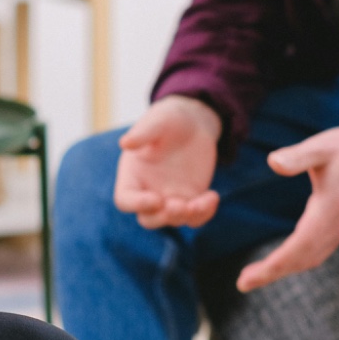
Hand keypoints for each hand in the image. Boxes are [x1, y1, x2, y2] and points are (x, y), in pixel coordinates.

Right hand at [114, 95, 221, 229]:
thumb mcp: (156, 121)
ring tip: (202, 201)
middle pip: (148, 219)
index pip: (126, 200)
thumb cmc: (168, 119)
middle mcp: (148, 191)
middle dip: (163, 217)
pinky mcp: (191, 198)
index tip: (156, 199)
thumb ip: (142, 133)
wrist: (192, 122)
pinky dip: (205, 213)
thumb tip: (125, 143)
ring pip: (174, 220)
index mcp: (132, 175)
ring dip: (187, 216)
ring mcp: (170, 197)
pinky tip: (213, 196)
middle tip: (180, 206)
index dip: (137, 204)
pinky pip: (196, 216)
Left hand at [236, 113, 338, 292]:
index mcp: (329, 210)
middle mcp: (336, 227)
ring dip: (283, 269)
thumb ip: (298, 156)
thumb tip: (273, 162)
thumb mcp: (323, 147)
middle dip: (272, 273)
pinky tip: (280, 261)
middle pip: (302, 260)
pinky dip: (296, 261)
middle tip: (243, 283)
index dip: (273, 265)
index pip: (298, 247)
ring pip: (310, 259)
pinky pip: (316, 253)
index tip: (249, 278)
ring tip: (255, 276)